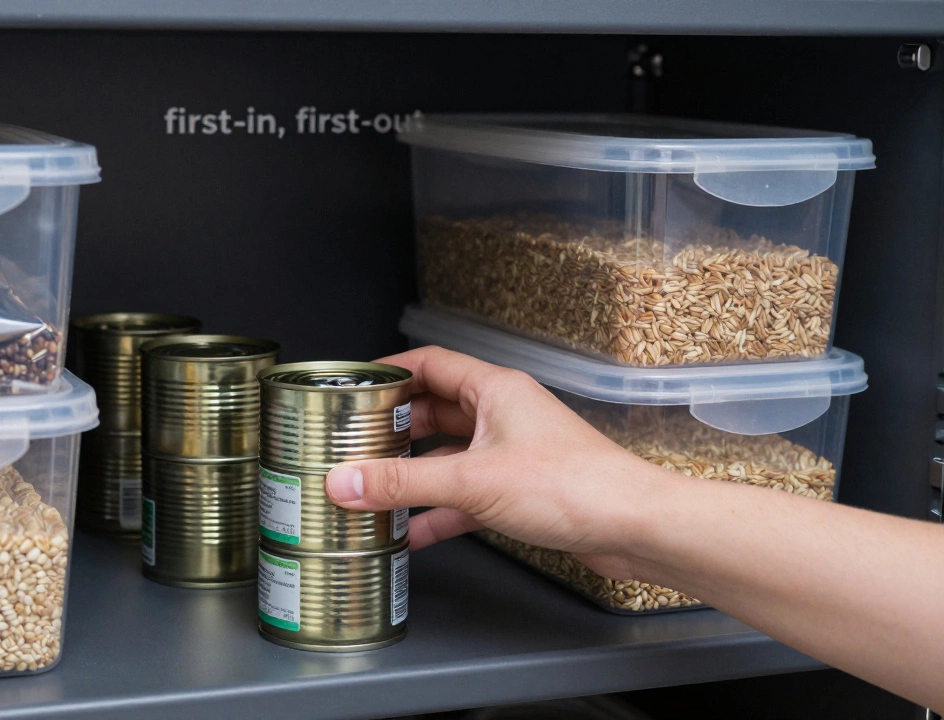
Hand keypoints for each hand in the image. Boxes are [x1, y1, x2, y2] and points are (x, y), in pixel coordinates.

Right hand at [324, 346, 667, 576]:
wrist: (633, 526)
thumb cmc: (574, 485)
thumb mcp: (471, 482)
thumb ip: (402, 483)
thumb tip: (345, 480)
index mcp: (494, 390)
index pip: (429, 364)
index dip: (389, 372)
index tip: (354, 387)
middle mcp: (503, 414)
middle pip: (434, 411)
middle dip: (394, 429)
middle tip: (354, 443)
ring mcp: (512, 452)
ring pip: (448, 456)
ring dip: (413, 474)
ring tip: (372, 488)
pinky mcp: (521, 489)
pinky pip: (467, 494)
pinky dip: (438, 510)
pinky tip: (412, 532)